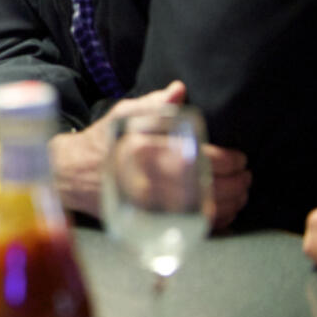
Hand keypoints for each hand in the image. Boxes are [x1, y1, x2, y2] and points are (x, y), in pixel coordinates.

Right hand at [50, 81, 249, 228]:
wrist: (70, 175)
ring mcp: (152, 206)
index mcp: (147, 149)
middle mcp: (151, 179)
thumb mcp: (122, 115)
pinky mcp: (151, 223)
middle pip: (213, 188)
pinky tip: (223, 212)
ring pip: (207, 211)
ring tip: (241, 193)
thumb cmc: (101, 142)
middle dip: (238, 184)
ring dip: (233, 204)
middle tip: (246, 177)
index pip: (206, 159)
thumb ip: (154, 104)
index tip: (240, 159)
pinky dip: (215, 222)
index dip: (232, 161)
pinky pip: (192, 227)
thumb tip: (180, 89)